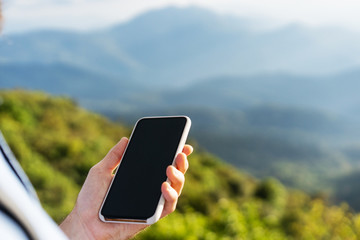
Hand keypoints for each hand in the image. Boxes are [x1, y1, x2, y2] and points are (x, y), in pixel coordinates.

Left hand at [60, 137, 192, 239]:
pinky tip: (164, 185)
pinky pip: (168, 205)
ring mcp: (152, 202)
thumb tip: (125, 139)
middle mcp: (150, 188)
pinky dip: (170, 195)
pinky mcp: (152, 215)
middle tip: (180, 153)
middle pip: (173, 174)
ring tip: (169, 167)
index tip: (183, 144)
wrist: (85, 223)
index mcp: (141, 177)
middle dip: (181, 162)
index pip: (162, 163)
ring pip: (176, 188)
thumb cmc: (91, 200)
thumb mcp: (100, 171)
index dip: (176, 154)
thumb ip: (113, 156)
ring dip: (178, 177)